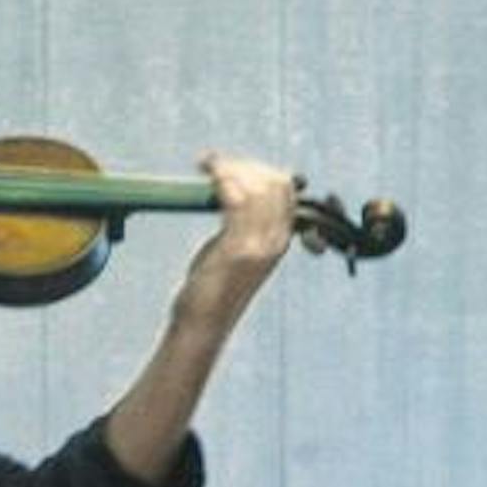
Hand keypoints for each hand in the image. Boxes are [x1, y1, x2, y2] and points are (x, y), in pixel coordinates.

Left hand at [173, 151, 295, 334]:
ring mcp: (259, 245)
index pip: (285, 189)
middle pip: (275, 183)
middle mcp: (276, 240)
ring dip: (230, 167)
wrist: (201, 323)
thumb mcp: (232, 250)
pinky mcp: (237, 249)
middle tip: (215, 164)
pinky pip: (235, 198)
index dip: (260, 169)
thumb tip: (230, 194)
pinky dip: (220, 175)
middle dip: (245, 165)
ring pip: (256, 187)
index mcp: (280, 239)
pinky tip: (206, 168)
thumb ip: (239, 225)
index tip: (230, 163)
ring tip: (206, 163)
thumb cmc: (210, 289)